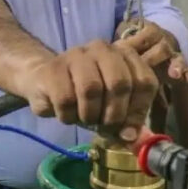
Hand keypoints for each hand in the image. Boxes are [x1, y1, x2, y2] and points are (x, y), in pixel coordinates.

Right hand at [16, 39, 157, 141]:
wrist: (43, 81)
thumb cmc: (84, 96)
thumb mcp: (111, 107)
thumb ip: (127, 121)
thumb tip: (132, 139)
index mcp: (124, 55)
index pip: (144, 82)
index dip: (139, 111)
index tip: (128, 130)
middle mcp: (102, 49)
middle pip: (119, 84)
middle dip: (114, 115)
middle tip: (105, 127)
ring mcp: (76, 55)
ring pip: (91, 89)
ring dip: (89, 115)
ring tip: (85, 119)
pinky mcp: (53, 68)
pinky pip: (65, 99)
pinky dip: (68, 116)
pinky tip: (67, 114)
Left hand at [116, 20, 187, 86]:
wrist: (151, 45)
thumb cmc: (133, 44)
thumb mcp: (125, 40)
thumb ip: (119, 46)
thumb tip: (106, 53)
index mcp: (149, 32)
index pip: (145, 33)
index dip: (134, 43)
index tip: (122, 52)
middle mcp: (164, 41)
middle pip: (162, 47)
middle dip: (152, 57)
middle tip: (143, 68)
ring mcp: (174, 54)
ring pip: (177, 57)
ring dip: (176, 65)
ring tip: (174, 74)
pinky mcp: (181, 66)